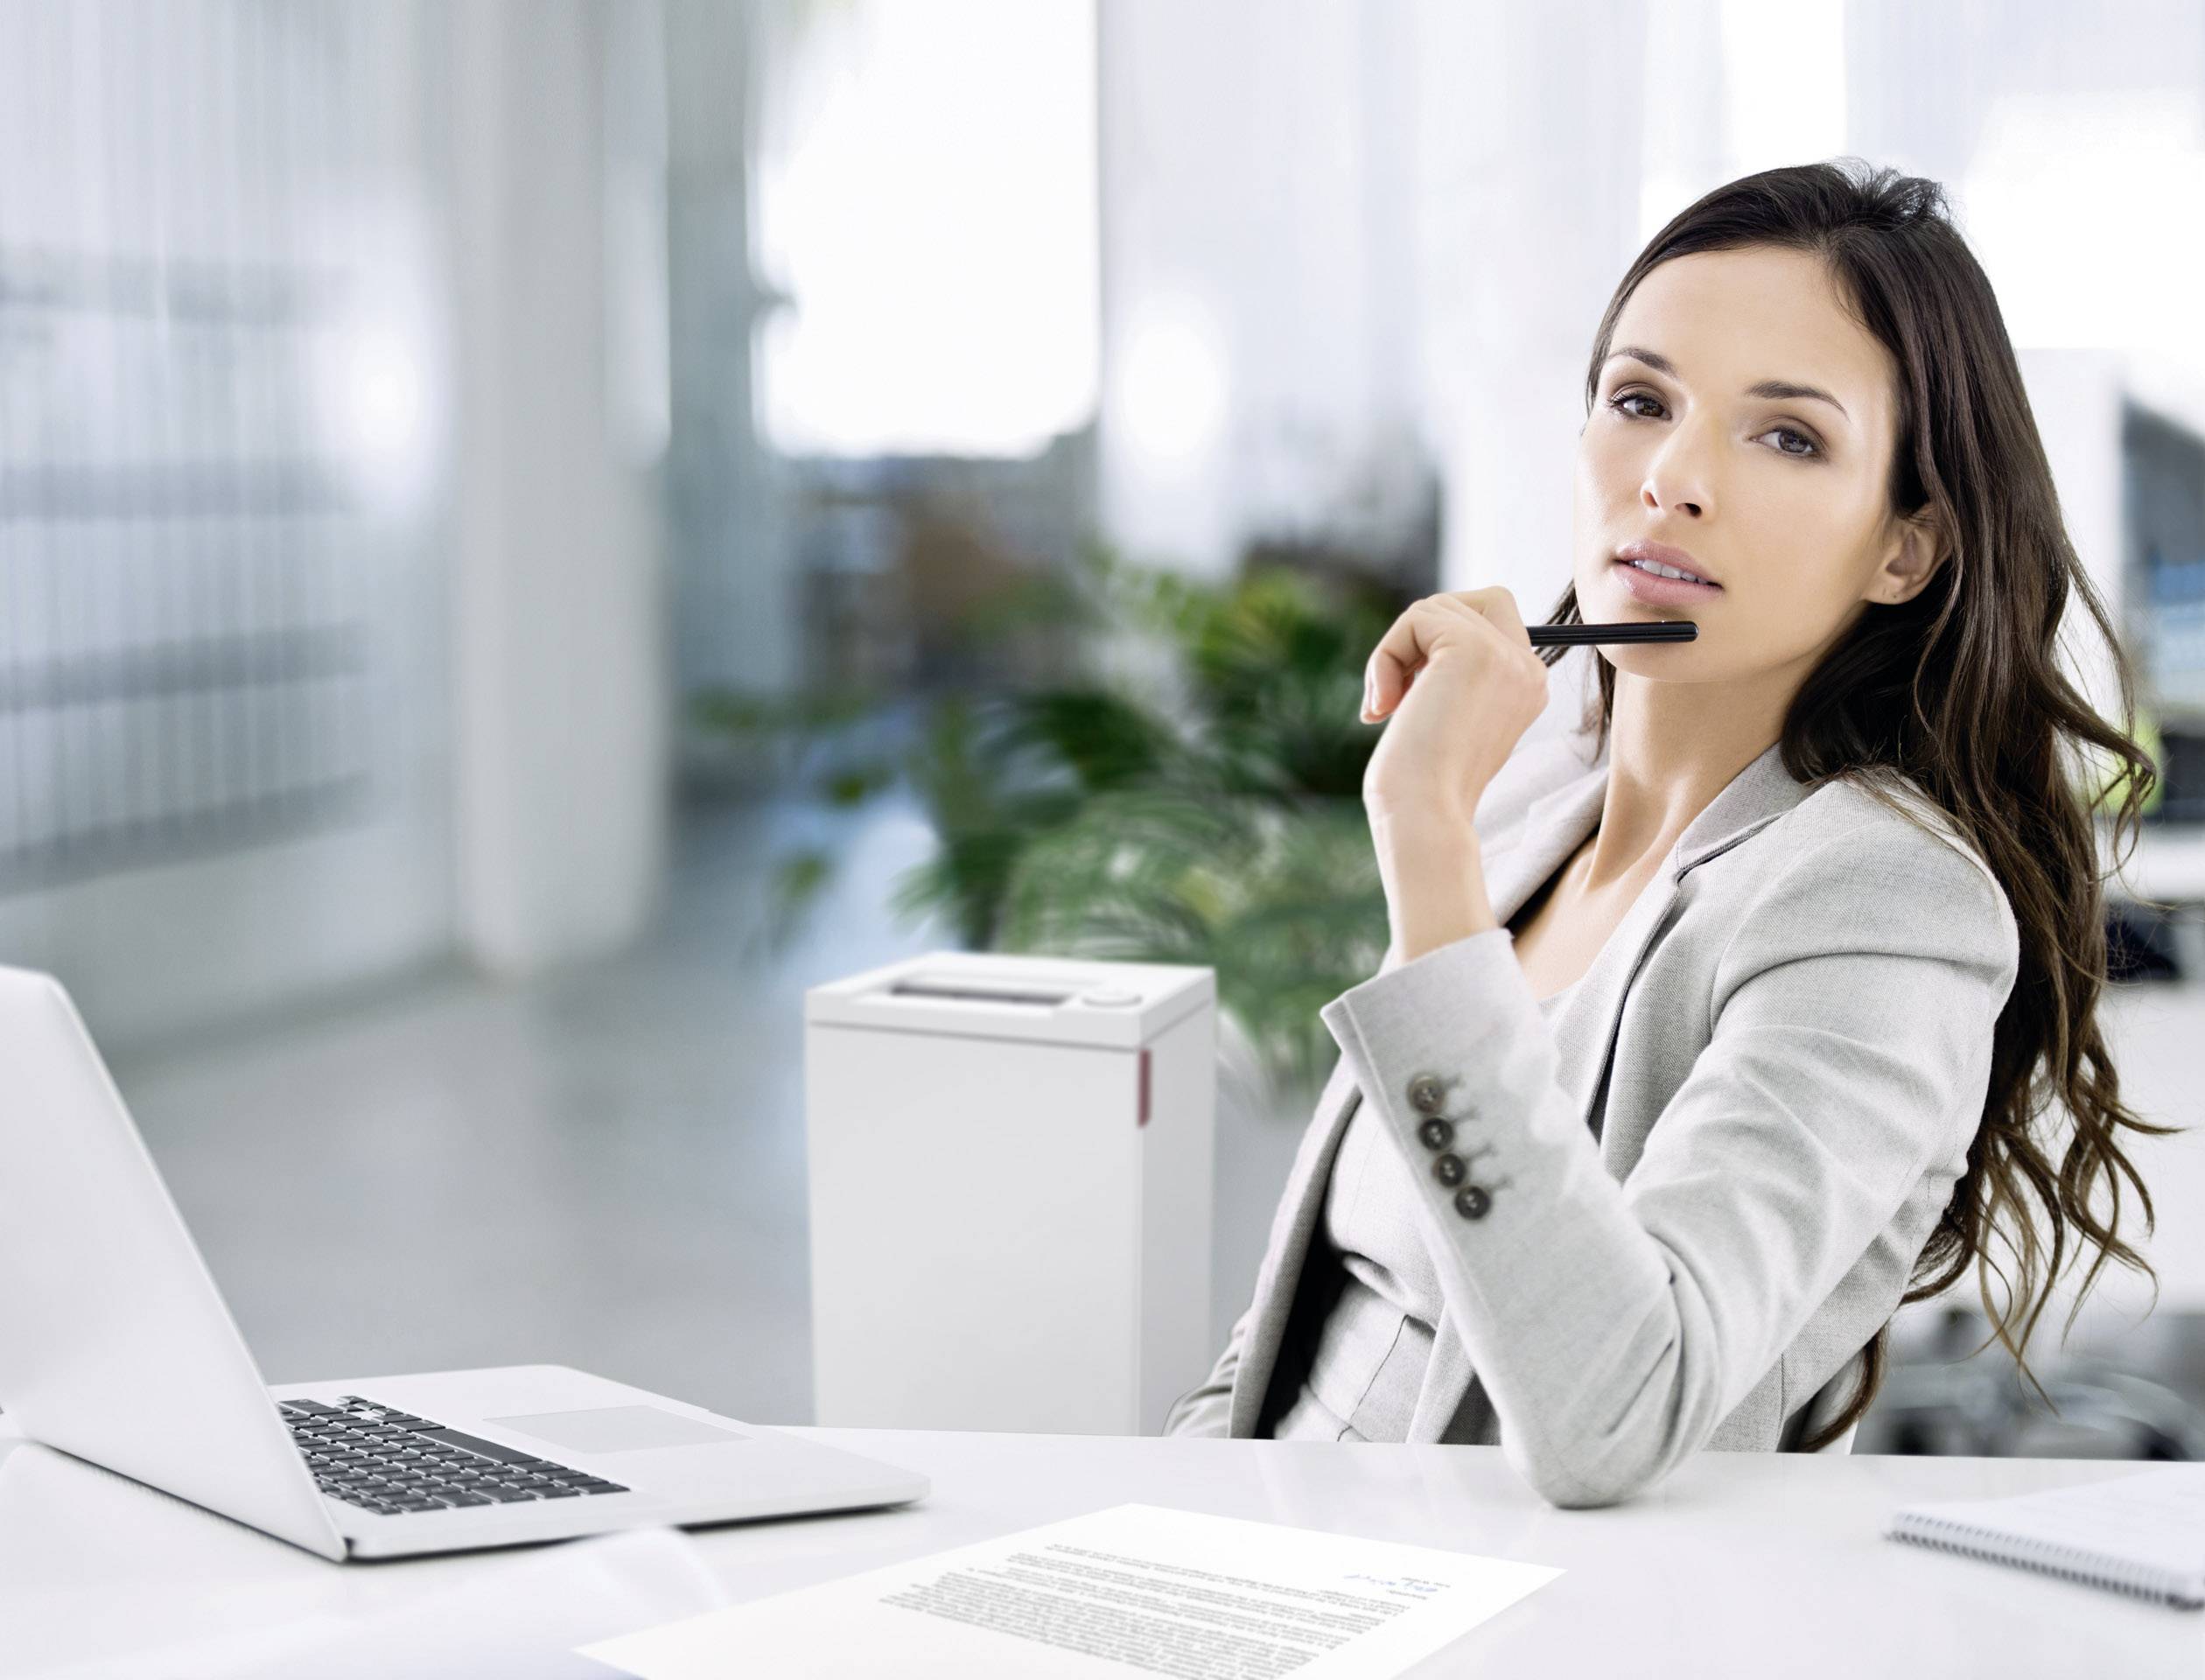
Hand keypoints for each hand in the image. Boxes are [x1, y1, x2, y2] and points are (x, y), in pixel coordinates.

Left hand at [1360, 587, 1550, 823]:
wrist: (1424, 815)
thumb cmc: (1424, 782)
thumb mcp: (1450, 715)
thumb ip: (1453, 671)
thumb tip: (1425, 624)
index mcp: (1528, 685)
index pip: (1493, 616)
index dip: (1442, 640)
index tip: (1414, 695)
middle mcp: (1529, 667)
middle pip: (1469, 601)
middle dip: (1420, 635)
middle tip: (1398, 693)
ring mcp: (1507, 655)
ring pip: (1435, 608)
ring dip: (1394, 652)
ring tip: (1386, 704)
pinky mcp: (1473, 648)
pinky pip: (1416, 618)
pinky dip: (1386, 655)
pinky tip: (1382, 706)